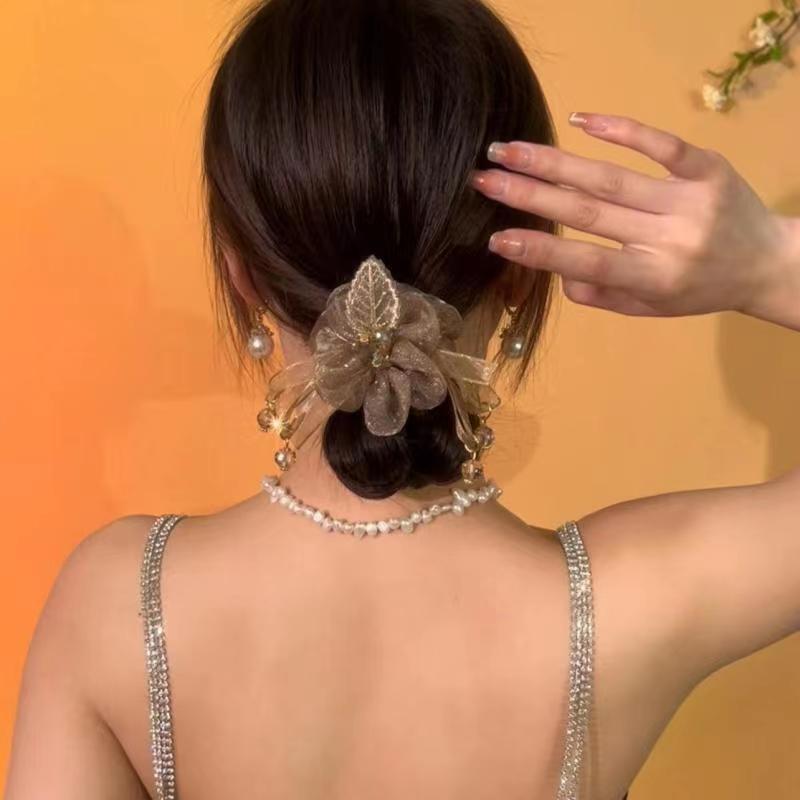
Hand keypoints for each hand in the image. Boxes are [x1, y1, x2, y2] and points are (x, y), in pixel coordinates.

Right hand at [470, 113, 799, 321]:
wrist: (767, 263)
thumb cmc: (697, 291)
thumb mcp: (648, 308)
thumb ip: (601, 294)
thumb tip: (557, 271)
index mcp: (653, 278)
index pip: (588, 262)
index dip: (541, 251)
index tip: (496, 238)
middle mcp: (669, 239)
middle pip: (588, 212)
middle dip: (529, 195)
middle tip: (484, 179)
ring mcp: (689, 199)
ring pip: (610, 177)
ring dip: (554, 162)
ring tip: (510, 151)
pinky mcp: (707, 168)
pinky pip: (661, 145)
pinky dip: (620, 130)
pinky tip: (581, 120)